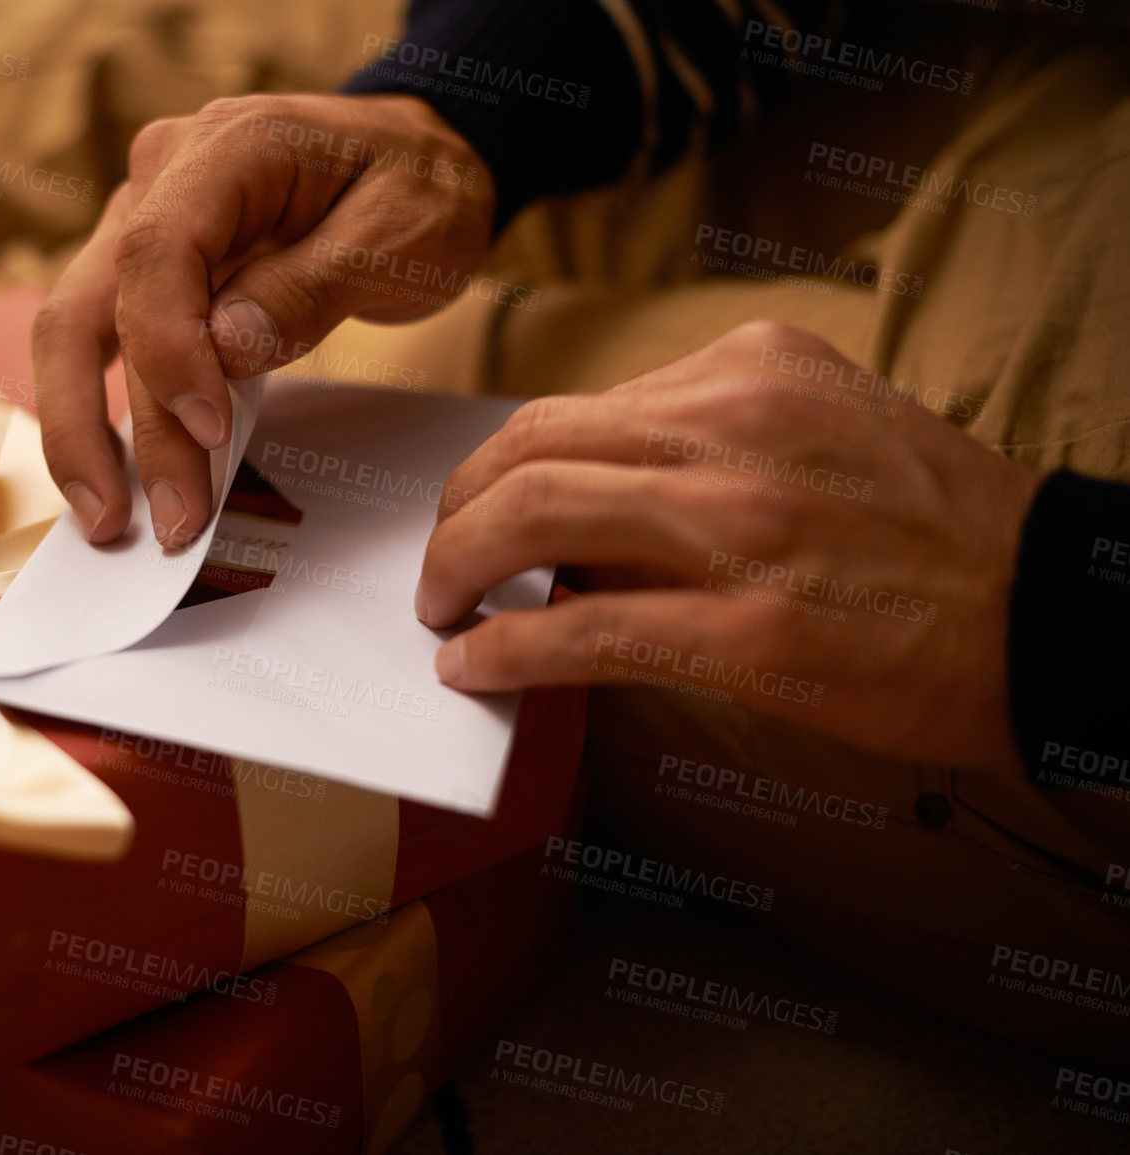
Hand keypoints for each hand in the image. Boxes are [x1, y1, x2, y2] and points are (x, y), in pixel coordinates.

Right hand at [32, 92, 494, 545]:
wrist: (422, 159)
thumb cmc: (417, 188)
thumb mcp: (398, 235)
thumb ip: (308, 288)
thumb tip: (223, 350)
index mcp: (228, 147)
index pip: (157, 250)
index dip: (169, 350)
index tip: (209, 429)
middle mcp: (162, 177)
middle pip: (89, 304)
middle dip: (104, 425)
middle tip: (149, 519)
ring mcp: (144, 222)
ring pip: (73, 331)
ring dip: (83, 432)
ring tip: (111, 522)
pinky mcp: (150, 270)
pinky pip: (106, 346)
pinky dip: (108, 417)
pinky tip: (124, 485)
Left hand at [416, 320, 1043, 772]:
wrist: (1051, 611)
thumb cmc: (933, 527)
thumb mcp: (824, 423)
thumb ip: (702, 437)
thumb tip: (581, 508)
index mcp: (752, 369)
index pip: (573, 409)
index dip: (498, 465)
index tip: (474, 506)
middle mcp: (736, 427)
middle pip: (529, 450)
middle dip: (455, 511)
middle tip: (438, 564)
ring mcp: (739, 525)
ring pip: (534, 517)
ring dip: (455, 568)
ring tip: (442, 610)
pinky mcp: (748, 629)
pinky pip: (578, 628)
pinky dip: (500, 648)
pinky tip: (472, 665)